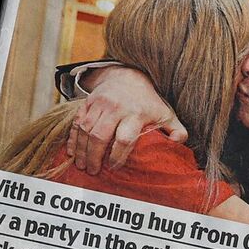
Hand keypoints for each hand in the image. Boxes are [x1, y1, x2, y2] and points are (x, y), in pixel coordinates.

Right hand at [69, 67, 185, 174]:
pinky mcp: (87, 102)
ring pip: (85, 129)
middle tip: (93, 171)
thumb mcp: (166, 114)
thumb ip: (176, 131)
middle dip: (95, 156)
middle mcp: (116, 108)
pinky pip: (76, 121)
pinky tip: (72, 152)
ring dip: (81, 149)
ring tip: (82, 165)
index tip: (114, 167)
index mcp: (136, 114)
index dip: (118, 155)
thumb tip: (177, 144)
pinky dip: (72, 137)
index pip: (124, 138)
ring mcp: (99, 104)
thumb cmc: (149, 102)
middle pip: (100, 135)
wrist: (128, 77)